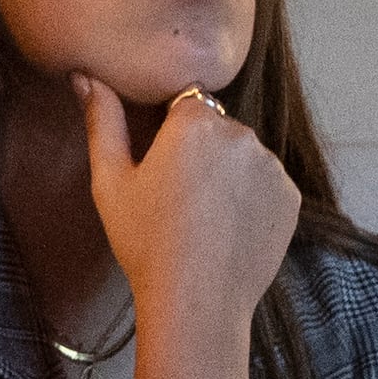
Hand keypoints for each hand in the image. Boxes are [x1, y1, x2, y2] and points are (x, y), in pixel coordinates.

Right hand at [80, 79, 299, 350]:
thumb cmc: (146, 242)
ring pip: (245, 157)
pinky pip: (269, 186)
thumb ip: (102, 121)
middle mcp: (241, 133)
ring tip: (206, 219)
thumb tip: (86, 76)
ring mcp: (272, 166)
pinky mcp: (291, 197)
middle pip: (218, 130)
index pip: (185, 105)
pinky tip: (229, 230)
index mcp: (195, 121)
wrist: (197, 301)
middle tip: (181, 201)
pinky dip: (254, 200)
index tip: (164, 170)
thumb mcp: (110, 181)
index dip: (172, 135)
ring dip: (230, 175)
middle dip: (203, 153)